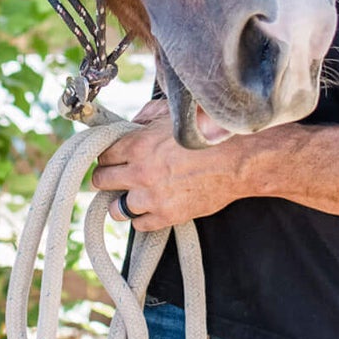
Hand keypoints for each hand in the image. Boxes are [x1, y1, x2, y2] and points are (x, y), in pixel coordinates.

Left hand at [91, 111, 248, 230]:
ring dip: (120, 202)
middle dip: (106, 178)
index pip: (103, 155)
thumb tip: (130, 124)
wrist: (237, 160)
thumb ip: (145, 116)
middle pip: (102, 181)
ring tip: (130, 196)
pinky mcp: (167, 215)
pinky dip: (142, 218)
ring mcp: (152, 197)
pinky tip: (150, 207)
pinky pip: (139, 225)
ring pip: (116, 208)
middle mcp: (140, 172)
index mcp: (138, 144)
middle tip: (114, 177)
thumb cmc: (206, 133)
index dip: (106, 156)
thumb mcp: (172, 114)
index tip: (111, 158)